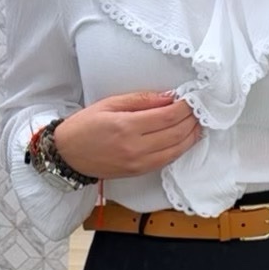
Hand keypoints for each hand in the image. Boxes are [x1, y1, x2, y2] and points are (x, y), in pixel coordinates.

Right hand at [53, 90, 202, 178]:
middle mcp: (136, 147)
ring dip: (191, 135)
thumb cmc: (85, 126)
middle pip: (176, 133)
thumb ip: (140, 100)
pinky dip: (181, 148)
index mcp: (127, 127)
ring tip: (198, 122)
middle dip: (192, 119)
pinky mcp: (140, 172)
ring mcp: (139, 163)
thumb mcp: (109, 104)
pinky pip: (168, 160)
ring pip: (177, 149)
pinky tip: (186, 138)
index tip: (193, 98)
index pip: (167, 116)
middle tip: (200, 108)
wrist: (68, 155)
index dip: (185, 107)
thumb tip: (168, 97)